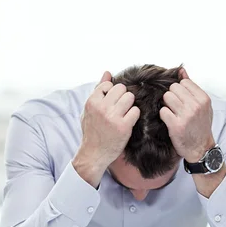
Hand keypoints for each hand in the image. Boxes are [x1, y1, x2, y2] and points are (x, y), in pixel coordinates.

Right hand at [73, 71, 140, 187]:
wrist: (94, 154)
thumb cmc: (92, 130)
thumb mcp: (89, 109)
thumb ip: (98, 90)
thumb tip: (107, 72)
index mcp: (91, 102)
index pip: (108, 84)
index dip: (112, 92)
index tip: (112, 102)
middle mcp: (101, 107)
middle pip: (121, 89)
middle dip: (123, 96)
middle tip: (121, 107)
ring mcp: (112, 117)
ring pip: (130, 97)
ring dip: (130, 104)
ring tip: (125, 113)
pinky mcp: (123, 126)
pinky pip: (136, 111)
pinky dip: (134, 115)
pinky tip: (129, 121)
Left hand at [160, 68, 214, 162]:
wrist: (201, 148)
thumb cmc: (201, 126)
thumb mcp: (202, 105)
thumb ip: (192, 87)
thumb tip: (181, 70)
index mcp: (204, 99)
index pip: (183, 82)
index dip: (180, 91)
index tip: (182, 100)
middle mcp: (196, 105)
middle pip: (173, 88)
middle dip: (172, 96)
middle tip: (176, 108)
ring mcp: (186, 115)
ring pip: (166, 97)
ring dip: (167, 105)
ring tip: (173, 113)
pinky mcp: (176, 125)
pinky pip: (163, 111)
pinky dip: (164, 116)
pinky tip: (170, 121)